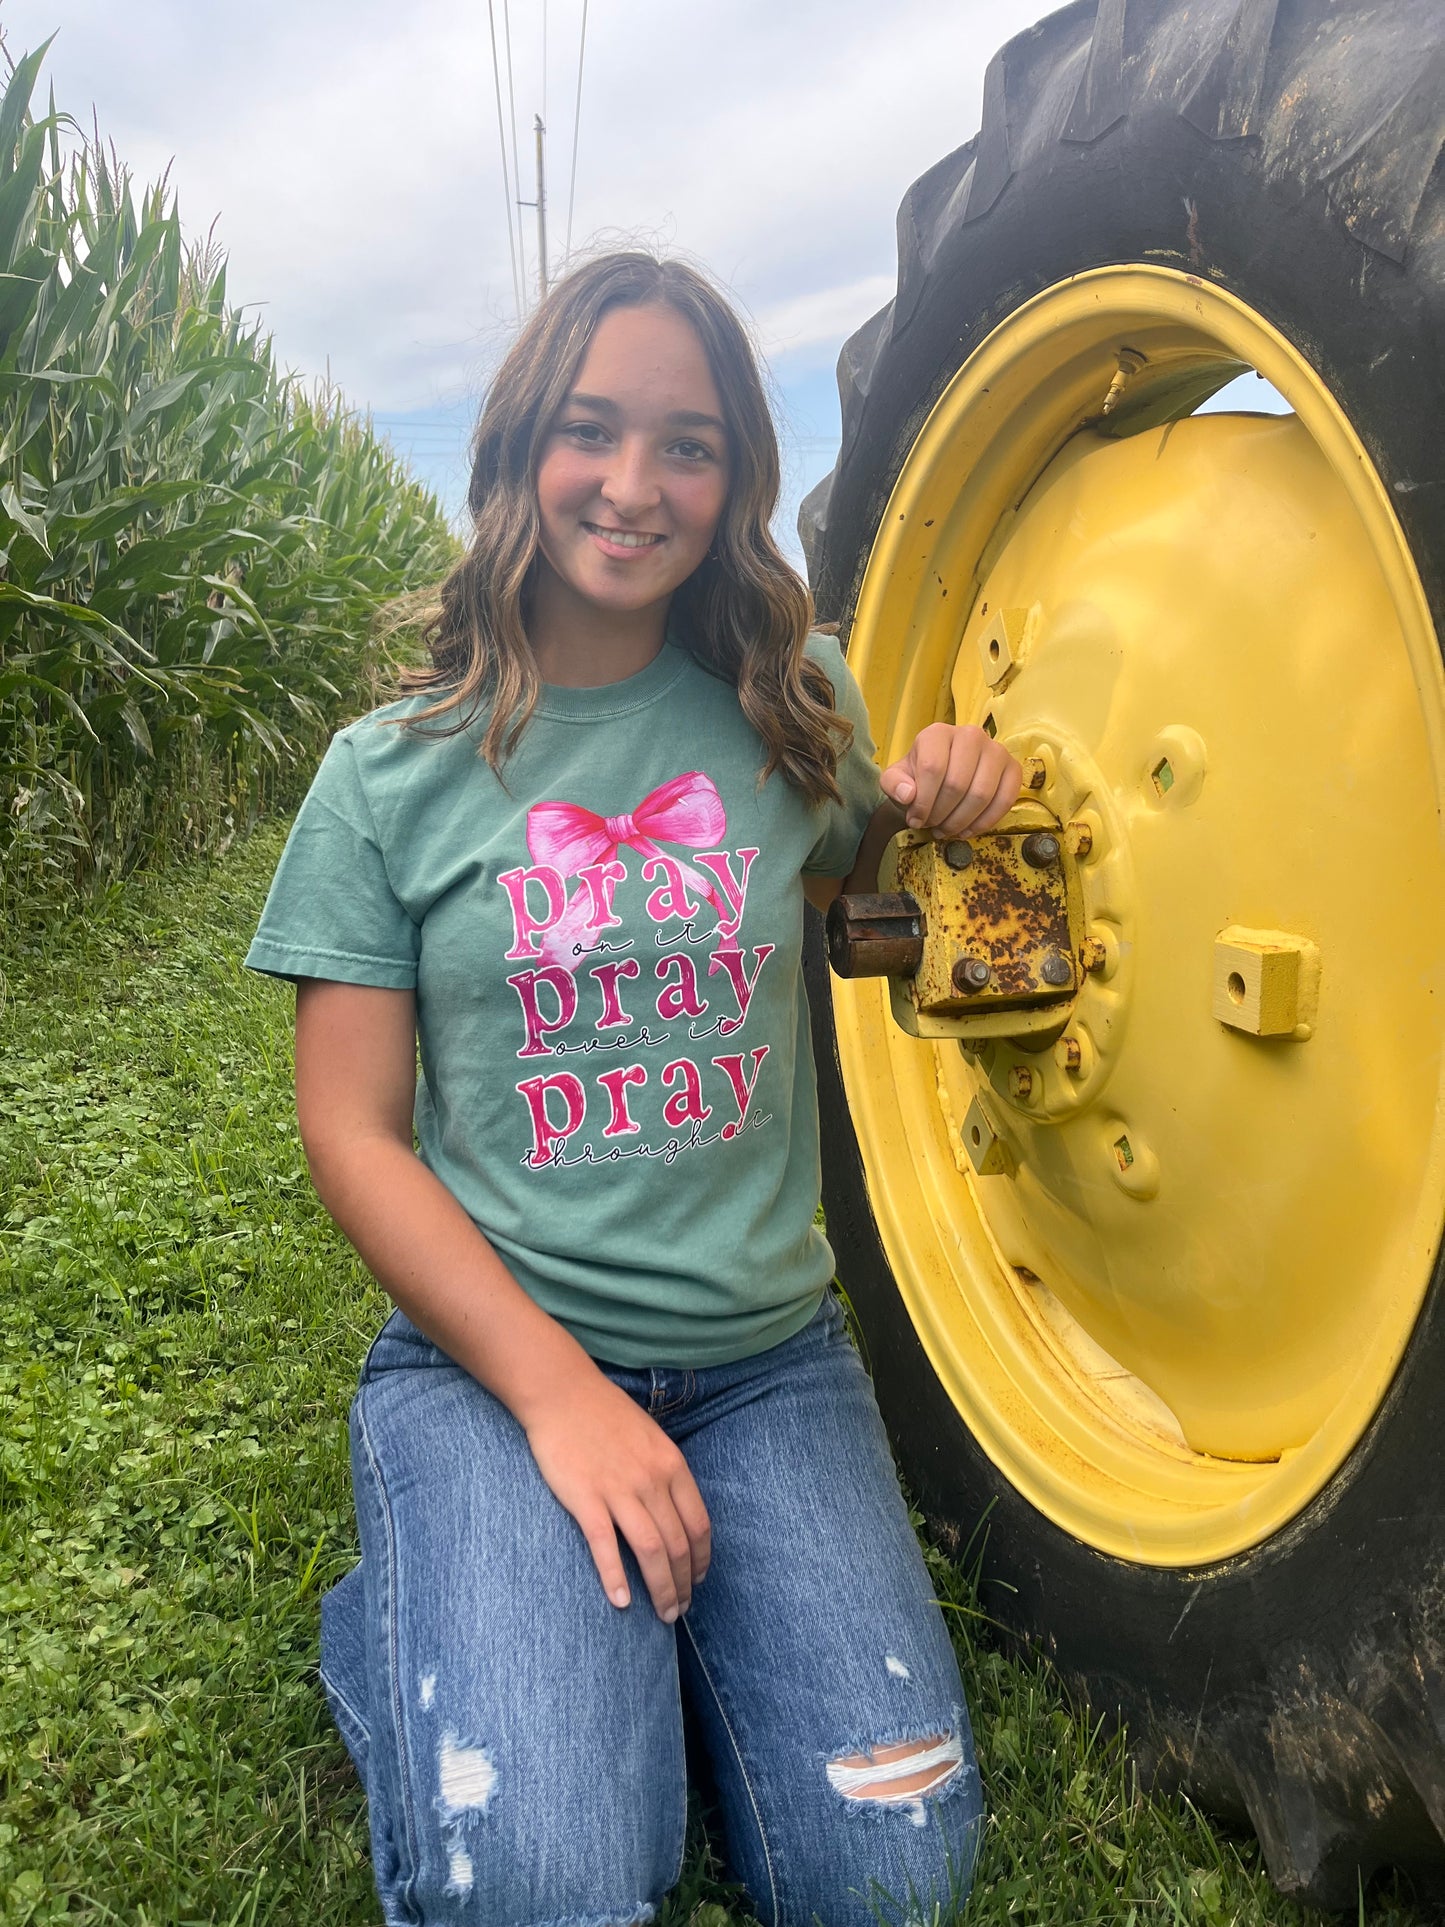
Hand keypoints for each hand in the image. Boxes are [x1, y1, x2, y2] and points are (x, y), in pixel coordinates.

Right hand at [524, 1365, 710, 1622]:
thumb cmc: (606, 1414)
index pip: (699, 1524)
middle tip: (680, 1609)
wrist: (563, 1393)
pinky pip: (605, 1545)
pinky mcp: (585, 1497)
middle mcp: (652, 1480)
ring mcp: (619, 1489)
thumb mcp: (651, 1437)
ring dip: (661, 1589)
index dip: (702, 1559)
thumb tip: (676, 1511)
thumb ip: (665, 1473)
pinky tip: (621, 1601)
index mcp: (672, 1465)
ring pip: (651, 1551)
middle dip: (683, 1584)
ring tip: (662, 1614)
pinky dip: (615, 1577)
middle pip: (678, 1544)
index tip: (698, 1580)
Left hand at [881, 723, 1021, 837]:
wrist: (942, 778)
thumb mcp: (896, 780)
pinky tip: (967, 830)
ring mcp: (995, 750)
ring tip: (947, 829)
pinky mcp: (1013, 768)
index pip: (932, 768)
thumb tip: (908, 795)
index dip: (923, 802)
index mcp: (937, 733)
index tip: (915, 819)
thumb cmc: (918, 778)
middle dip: (941, 814)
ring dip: (961, 821)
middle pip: (957, 784)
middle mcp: (970, 735)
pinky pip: (1004, 800)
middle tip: (932, 826)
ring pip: (981, 794)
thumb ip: (894, 784)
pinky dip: (984, 823)